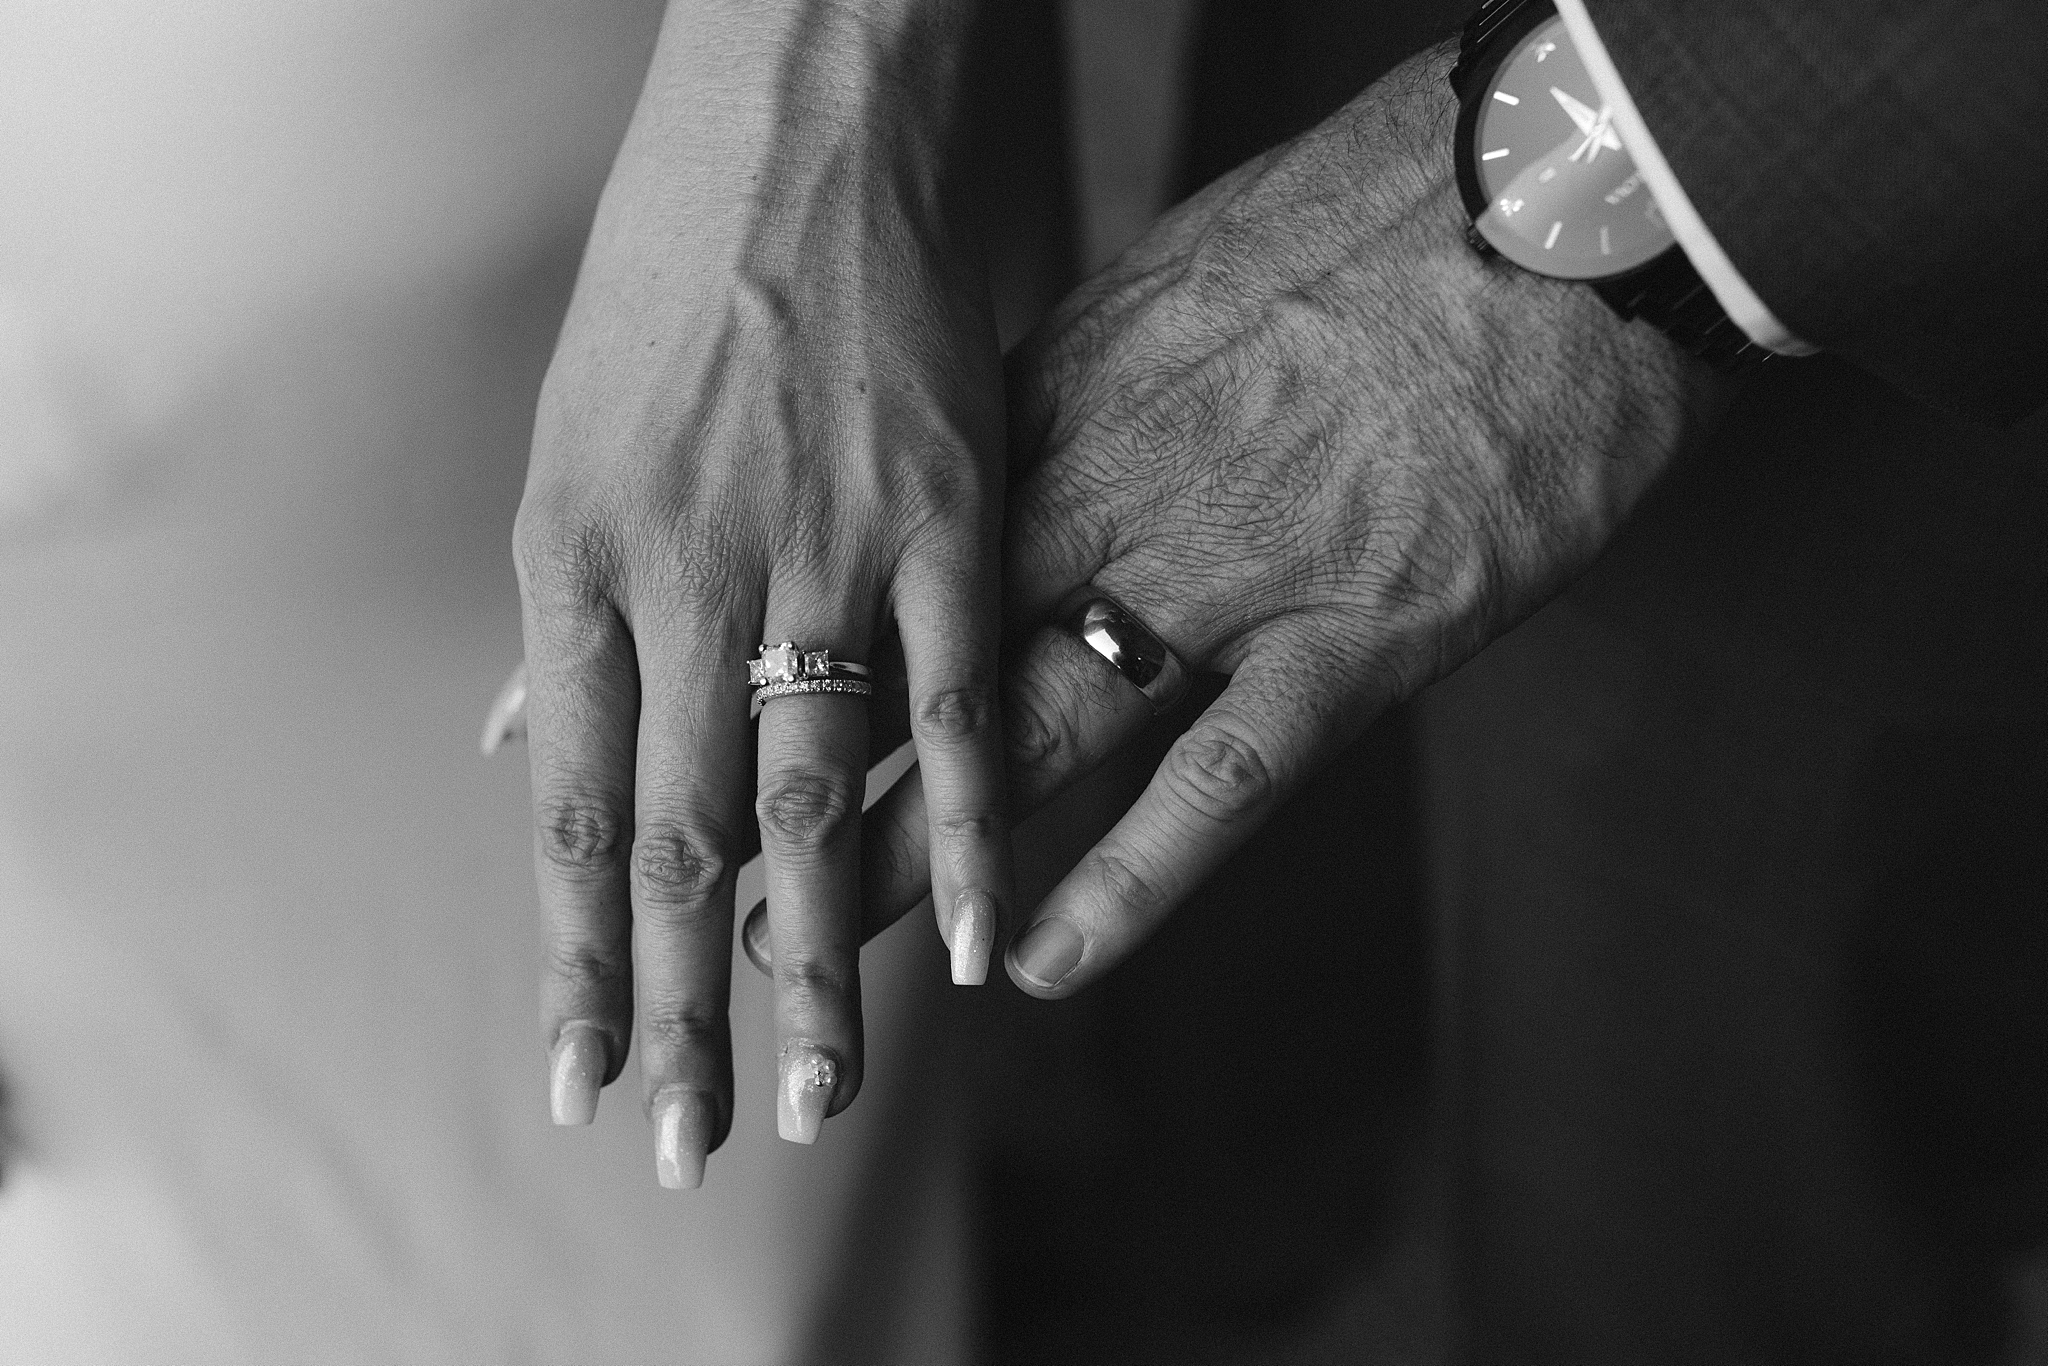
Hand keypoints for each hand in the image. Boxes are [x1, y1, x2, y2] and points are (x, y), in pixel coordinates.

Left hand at [510, 0, 1009, 1184]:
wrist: (790, 131)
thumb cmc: (665, 284)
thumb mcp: (564, 448)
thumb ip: (562, 621)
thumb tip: (515, 746)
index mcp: (575, 569)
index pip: (574, 813)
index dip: (581, 957)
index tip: (585, 1077)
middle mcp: (681, 583)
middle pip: (683, 839)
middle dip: (685, 1008)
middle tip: (693, 1141)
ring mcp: (815, 555)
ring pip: (814, 798)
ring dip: (818, 961)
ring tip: (817, 1093)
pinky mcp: (939, 515)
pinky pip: (958, 698)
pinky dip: (970, 827)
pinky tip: (983, 936)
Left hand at [756, 42, 1722, 993]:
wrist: (1571, 204)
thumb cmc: (1389, 213)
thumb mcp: (1190, 269)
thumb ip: (1092, 374)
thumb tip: (1012, 432)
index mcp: (1069, 391)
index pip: (892, 547)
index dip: (793, 634)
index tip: (704, 700)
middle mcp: (1116, 489)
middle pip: (925, 657)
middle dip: (808, 774)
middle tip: (710, 870)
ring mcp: (1231, 572)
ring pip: (1029, 733)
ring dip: (916, 853)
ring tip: (814, 951)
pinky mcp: (1356, 639)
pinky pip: (1217, 784)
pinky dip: (1123, 882)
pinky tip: (1036, 966)